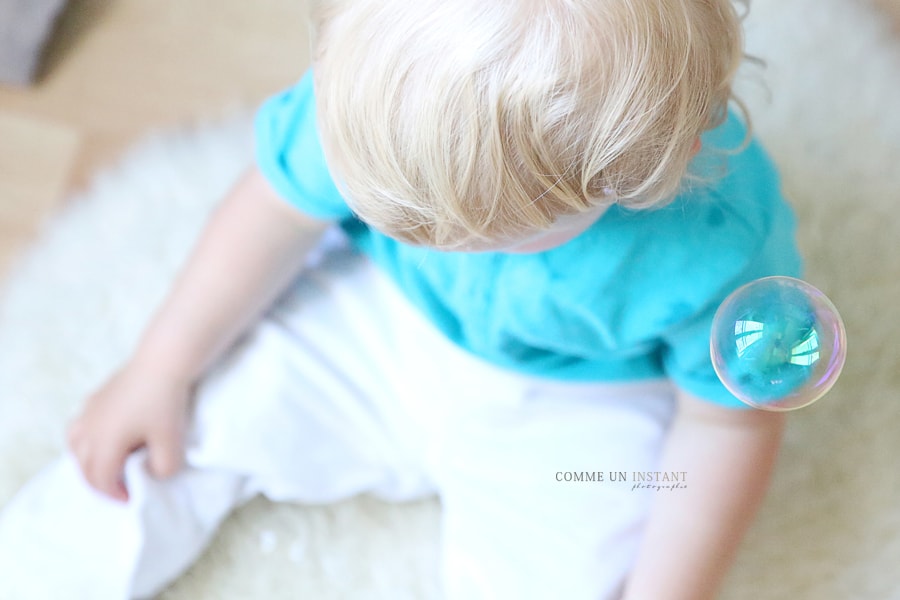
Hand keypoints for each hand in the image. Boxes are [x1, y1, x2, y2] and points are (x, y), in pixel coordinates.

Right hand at [67, 362, 193, 501]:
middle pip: (83, 466)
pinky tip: (107, 437)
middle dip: (100, 482)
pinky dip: (87, 440)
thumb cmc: (166, 404)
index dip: (115, 494)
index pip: (100, 480)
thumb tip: (152, 474)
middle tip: (121, 488)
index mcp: (103, 443)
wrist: (163, 363)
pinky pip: (81, 426)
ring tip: (110, 465)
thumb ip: (163, 468)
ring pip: (75, 445)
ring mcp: (88, 411)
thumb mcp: (172, 443)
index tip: (132, 498)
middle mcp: (88, 428)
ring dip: (88, 461)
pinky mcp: (95, 397)